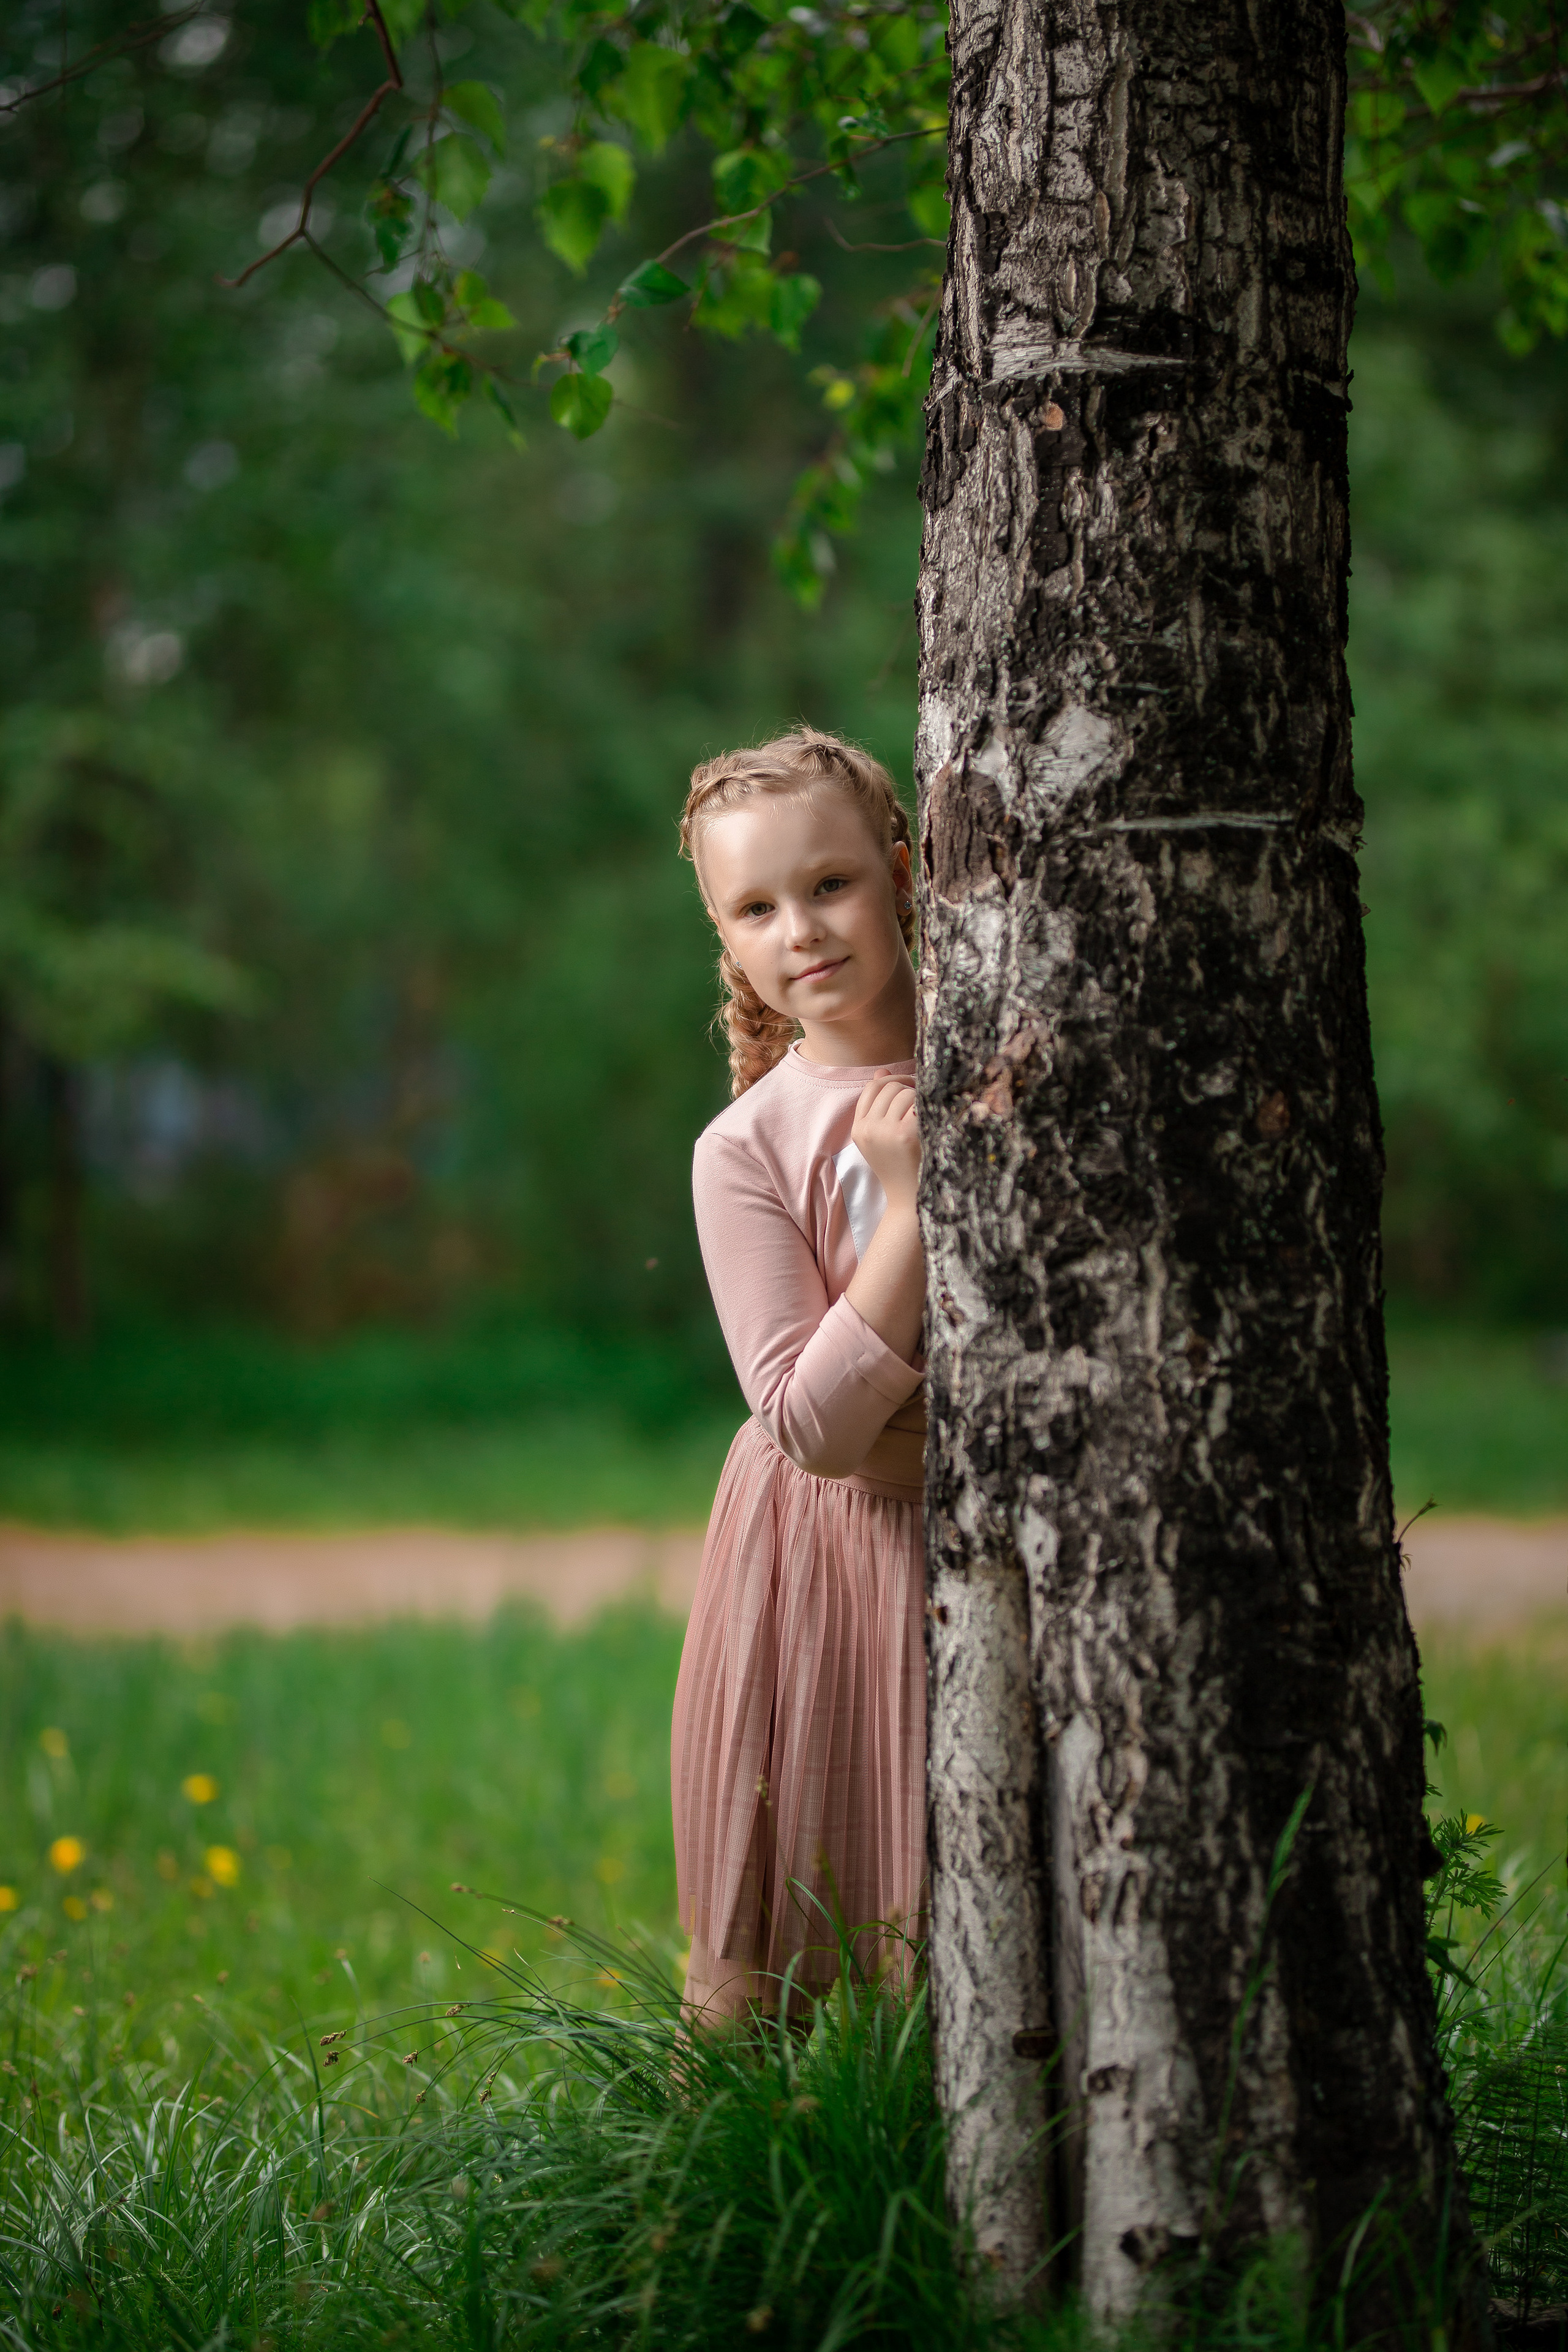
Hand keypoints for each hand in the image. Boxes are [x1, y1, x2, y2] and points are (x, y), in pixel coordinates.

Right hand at [852, 1071, 919, 1212]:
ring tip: (925, 1116)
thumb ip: (879, 1105)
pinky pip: (917, 1104)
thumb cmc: (901, 1166)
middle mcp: (867, 1129)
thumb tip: (881, 1071)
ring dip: (919, 1099)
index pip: (871, 1088)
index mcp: (858, 1129)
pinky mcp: (903, 1135)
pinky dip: (927, 1108)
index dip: (891, 1081)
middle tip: (923, 1099)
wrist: (908, 1199)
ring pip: (904, 1093)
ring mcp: (884, 1131)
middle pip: (889, 1087)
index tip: (908, 1088)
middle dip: (908, 1087)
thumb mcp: (881, 1137)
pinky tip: (930, 1122)